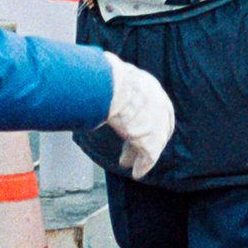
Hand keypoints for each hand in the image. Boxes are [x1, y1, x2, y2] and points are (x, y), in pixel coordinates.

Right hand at [102, 56, 174, 179]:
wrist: (111, 86)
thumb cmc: (104, 78)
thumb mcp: (112, 75)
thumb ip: (109, 81)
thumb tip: (88, 75)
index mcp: (151, 87)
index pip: (156, 107)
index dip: (148, 119)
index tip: (138, 127)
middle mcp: (159, 105)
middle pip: (156, 126)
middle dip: (144, 138)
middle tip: (134, 148)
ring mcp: (157, 124)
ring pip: (151, 144)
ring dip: (138, 155)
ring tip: (127, 164)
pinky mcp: (150, 141)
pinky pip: (148, 157)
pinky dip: (143, 166)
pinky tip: (136, 173)